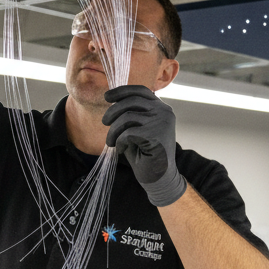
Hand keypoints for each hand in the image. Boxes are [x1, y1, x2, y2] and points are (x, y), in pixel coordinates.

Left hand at [102, 85, 186, 206]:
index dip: (122, 91)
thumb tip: (113, 100)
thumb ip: (131, 114)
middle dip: (113, 111)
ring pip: (127, 117)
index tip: (107, 96)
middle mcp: (164, 112)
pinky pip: (128, 133)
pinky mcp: (156, 135)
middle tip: (104, 122)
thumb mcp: (138, 129)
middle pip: (131, 101)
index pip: (141, 91)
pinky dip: (120, 141)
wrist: (159, 177)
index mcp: (161, 108)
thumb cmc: (146, 154)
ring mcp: (162, 123)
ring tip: (111, 142)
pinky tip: (121, 149)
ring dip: (114, 130)